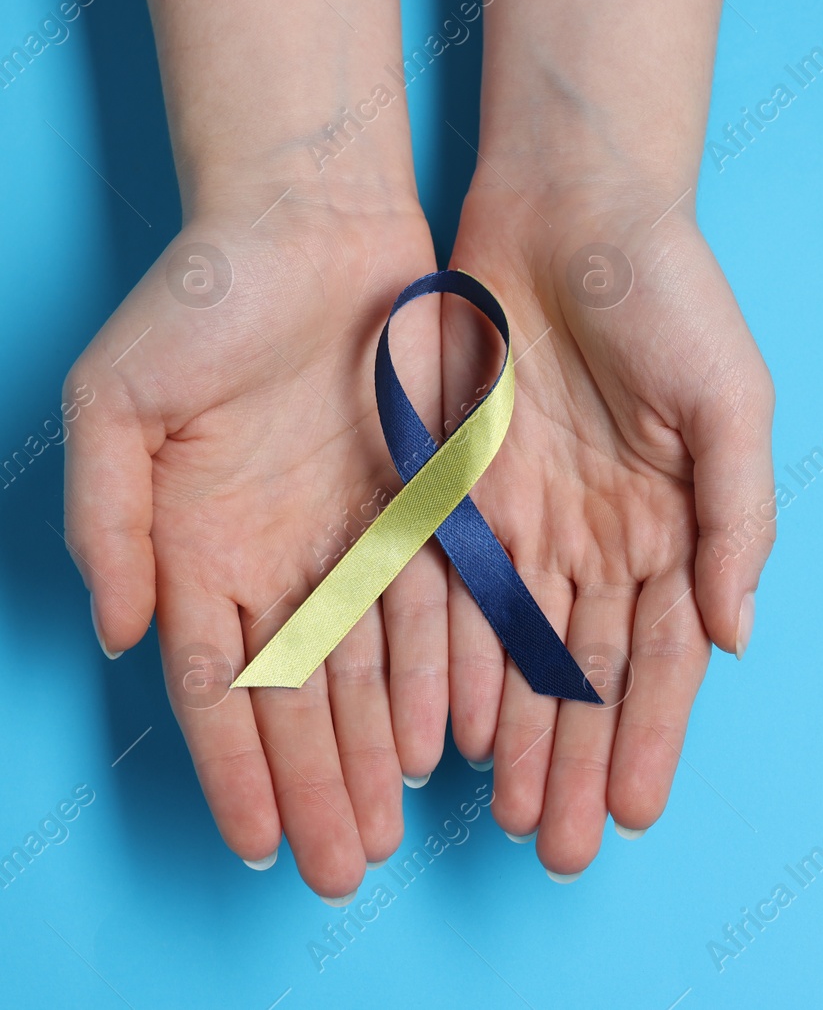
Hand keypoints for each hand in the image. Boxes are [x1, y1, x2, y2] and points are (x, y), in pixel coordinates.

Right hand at [64, 194, 447, 898]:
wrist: (312, 224)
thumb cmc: (200, 301)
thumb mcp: (118, 401)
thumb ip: (108, 520)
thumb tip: (123, 634)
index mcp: (197, 547)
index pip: (215, 686)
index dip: (234, 767)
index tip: (255, 843)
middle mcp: (277, 558)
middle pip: (298, 699)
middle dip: (315, 786)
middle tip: (338, 867)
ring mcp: (352, 536)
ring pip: (368, 670)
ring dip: (376, 752)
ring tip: (389, 827)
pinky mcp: (423, 504)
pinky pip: (434, 605)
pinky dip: (438, 672)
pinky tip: (446, 737)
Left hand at [443, 181, 774, 875]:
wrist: (572, 206)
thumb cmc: (671, 296)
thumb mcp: (733, 402)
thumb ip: (738, 521)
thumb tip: (735, 636)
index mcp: (678, 524)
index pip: (664, 656)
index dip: (651, 736)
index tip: (635, 813)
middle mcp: (605, 538)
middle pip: (591, 674)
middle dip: (579, 762)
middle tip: (561, 849)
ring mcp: (533, 520)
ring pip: (523, 654)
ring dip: (521, 736)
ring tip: (509, 815)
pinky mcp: (464, 490)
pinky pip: (459, 596)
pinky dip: (459, 666)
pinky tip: (455, 728)